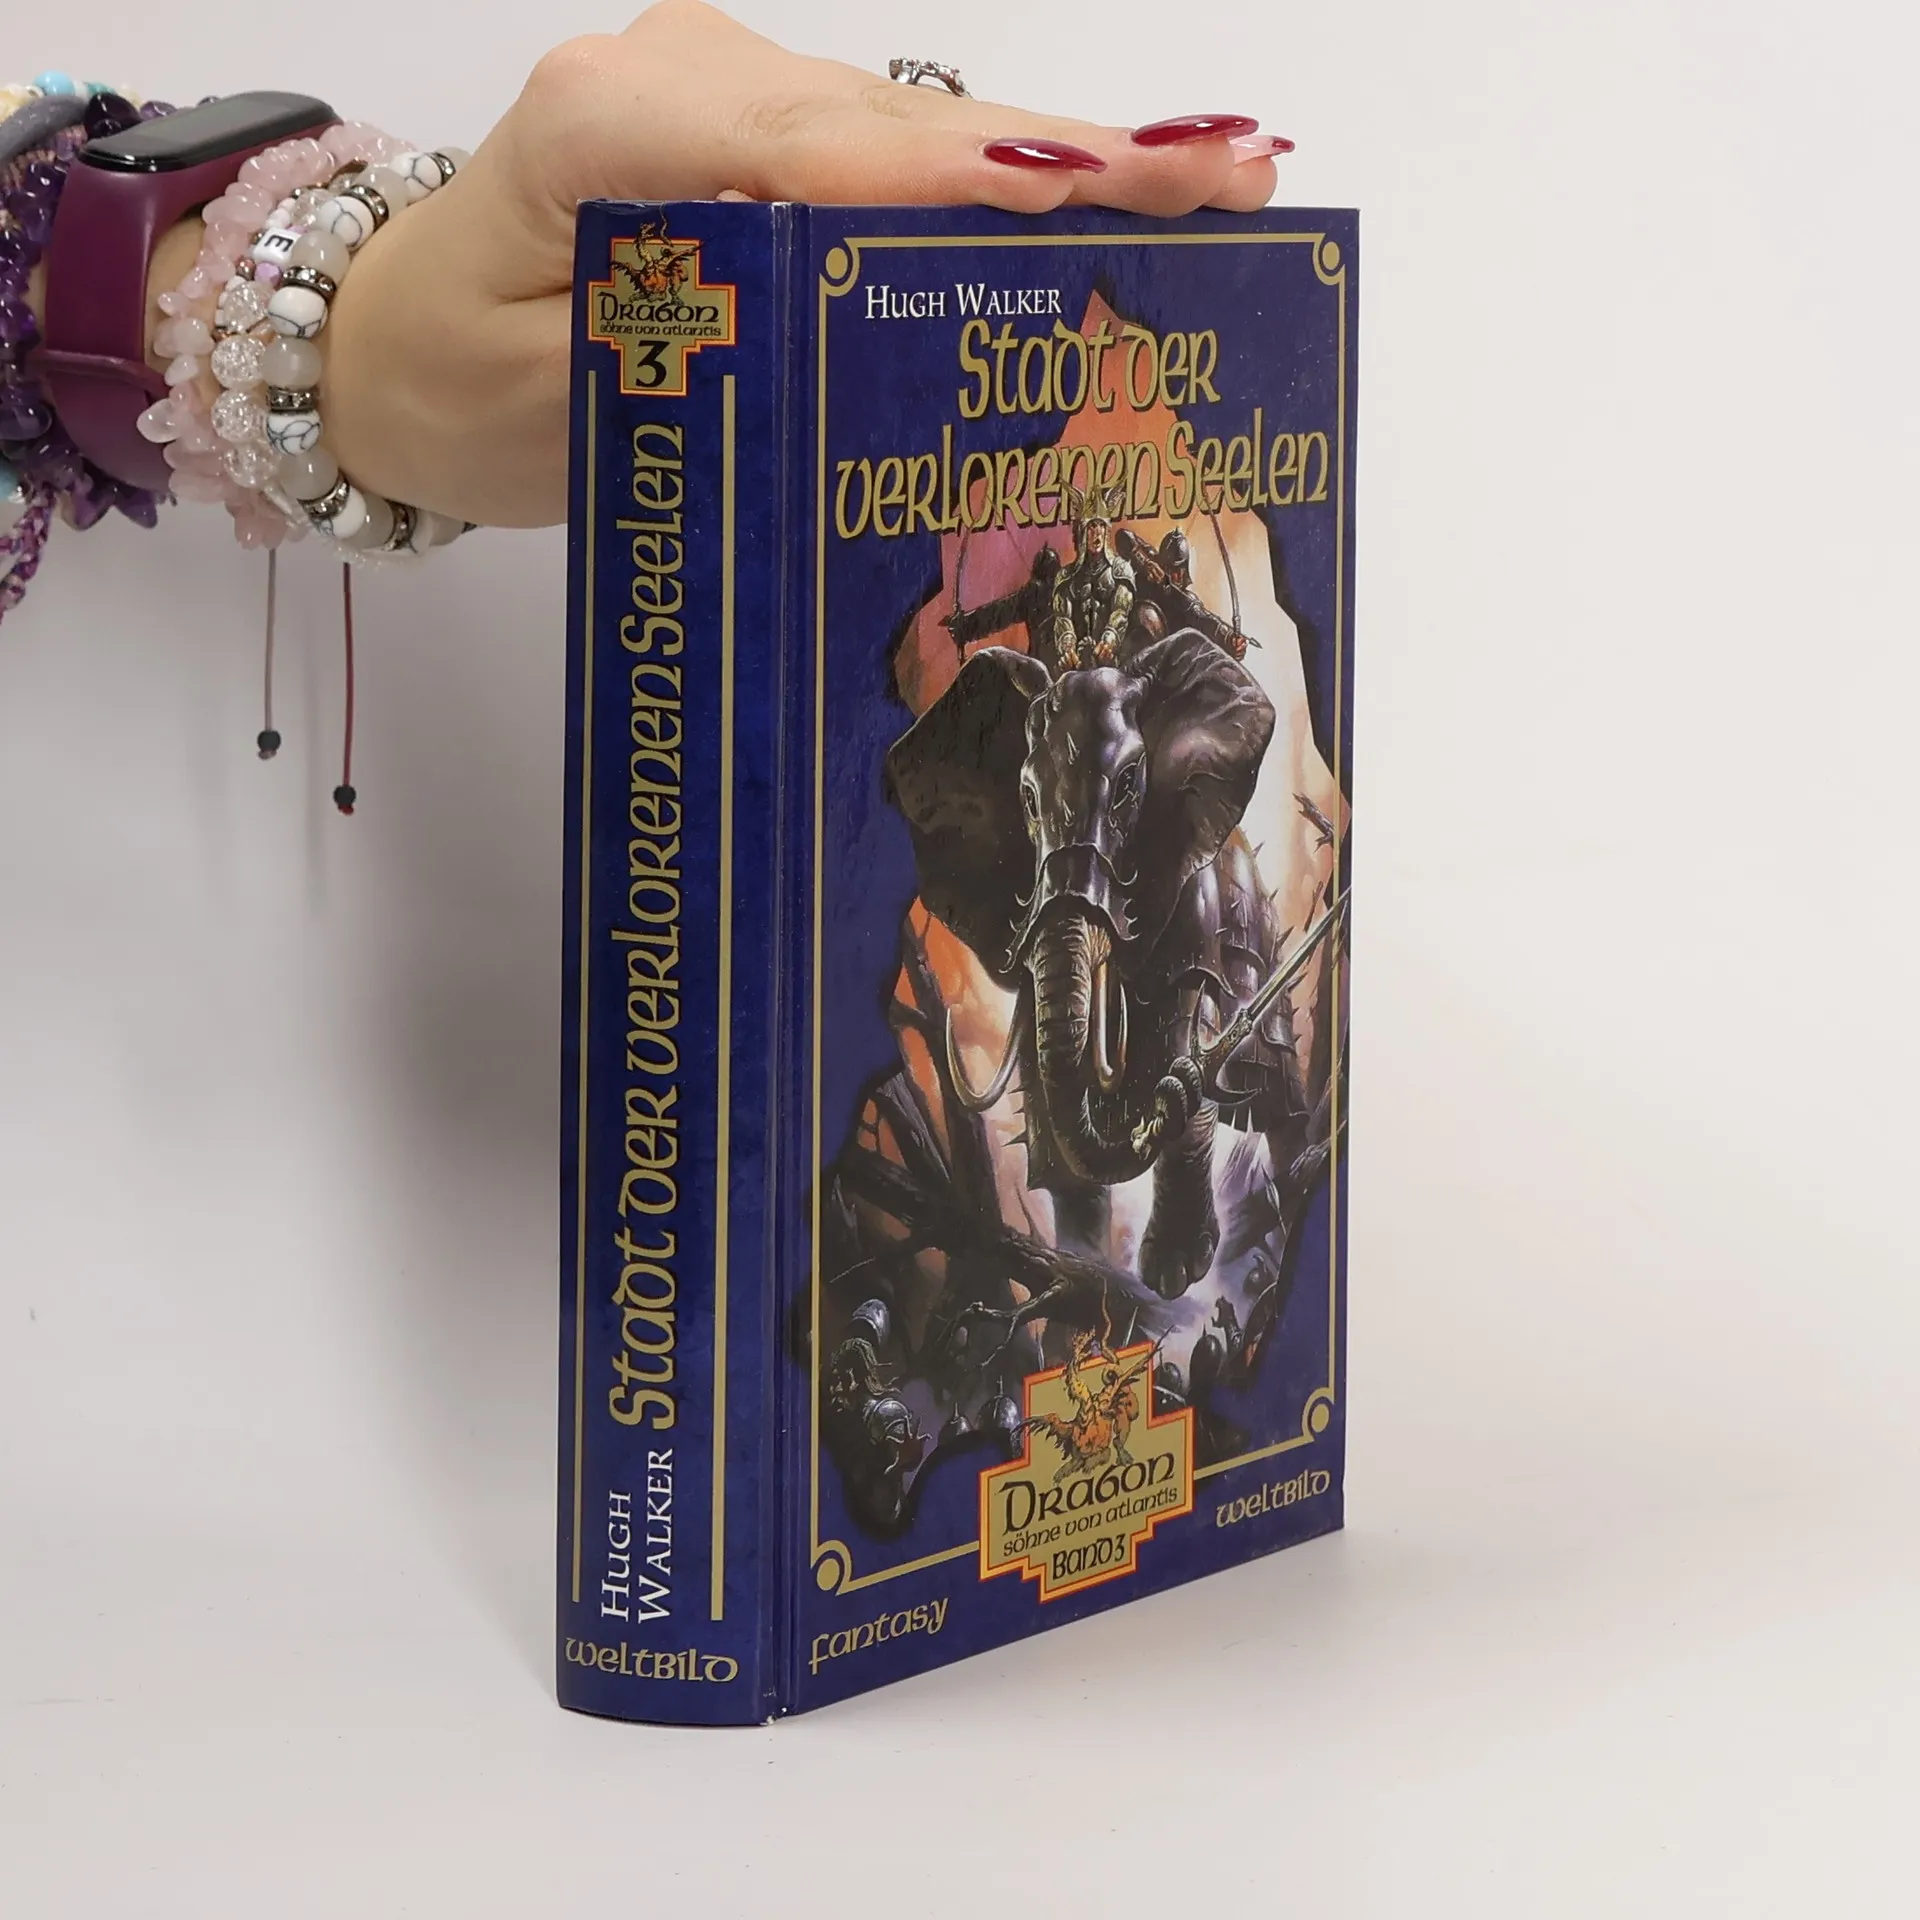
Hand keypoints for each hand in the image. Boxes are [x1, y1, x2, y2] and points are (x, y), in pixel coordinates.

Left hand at [322, 0, 1285, 527]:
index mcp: (616, 126)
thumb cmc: (452, 377)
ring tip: (1213, 183)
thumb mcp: (548, 399)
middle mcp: (688, 81)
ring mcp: (729, 96)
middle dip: (1068, 158)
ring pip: (921, 127)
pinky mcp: (757, 131)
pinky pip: (896, 150)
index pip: (820, 150)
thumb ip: (676, 347)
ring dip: (1064, 161)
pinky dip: (1003, 179)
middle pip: (904, 121)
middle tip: (1229, 179)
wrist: (388, 336)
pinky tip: (1108, 189)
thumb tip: (826, 316)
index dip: (964, 174)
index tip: (1086, 191)